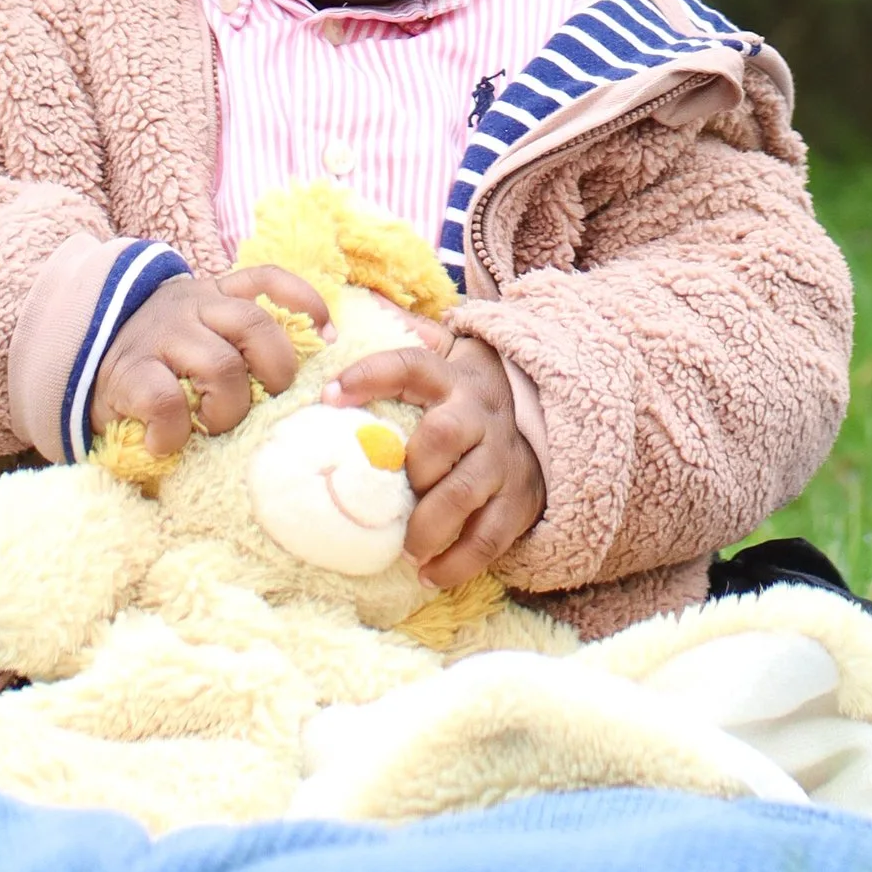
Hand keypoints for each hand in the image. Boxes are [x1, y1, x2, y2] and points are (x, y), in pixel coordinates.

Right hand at [89, 262, 330, 456]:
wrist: (81, 356)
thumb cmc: (160, 356)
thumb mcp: (201, 333)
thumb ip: (241, 341)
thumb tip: (309, 373)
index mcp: (216, 294)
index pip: (267, 279)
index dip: (306, 303)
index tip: (329, 340)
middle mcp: (191, 306)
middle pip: (254, 324)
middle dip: (276, 369)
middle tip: (269, 401)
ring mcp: (161, 337)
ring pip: (219, 364)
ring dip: (229, 407)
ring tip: (214, 427)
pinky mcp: (128, 372)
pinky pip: (165, 401)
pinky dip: (175, 430)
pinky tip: (167, 443)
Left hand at [328, 328, 545, 590]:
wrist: (543, 426)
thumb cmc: (465, 399)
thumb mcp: (444, 360)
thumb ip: (406, 336)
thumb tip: (355, 297)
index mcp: (452, 377)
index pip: (411, 364)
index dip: (371, 374)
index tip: (328, 394)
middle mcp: (479, 414)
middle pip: (445, 433)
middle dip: (414, 467)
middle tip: (387, 494)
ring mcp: (503, 459)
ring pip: (467, 490)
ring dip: (430, 524)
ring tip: (405, 548)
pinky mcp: (519, 501)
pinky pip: (490, 537)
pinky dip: (458, 562)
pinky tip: (429, 574)